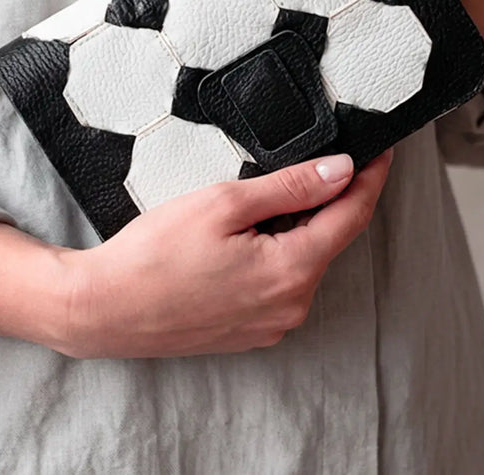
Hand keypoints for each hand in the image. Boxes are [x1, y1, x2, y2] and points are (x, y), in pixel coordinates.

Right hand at [57, 150, 392, 358]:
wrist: (103, 309)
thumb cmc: (153, 255)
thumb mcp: (224, 203)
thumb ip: (290, 187)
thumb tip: (341, 170)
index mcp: (292, 271)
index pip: (352, 215)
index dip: (371, 178)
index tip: (380, 150)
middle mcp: (292, 305)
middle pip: (329, 239)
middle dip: (331, 199)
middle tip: (323, 158)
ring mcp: (271, 324)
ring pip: (304, 262)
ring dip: (300, 228)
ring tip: (269, 196)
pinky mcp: (250, 332)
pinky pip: (280, 284)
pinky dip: (278, 254)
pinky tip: (246, 236)